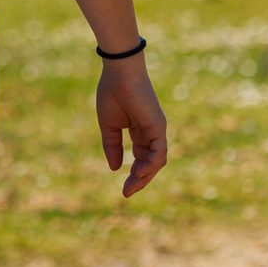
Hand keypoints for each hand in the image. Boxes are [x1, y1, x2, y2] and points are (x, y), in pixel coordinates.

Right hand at [97, 56, 167, 196]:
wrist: (119, 73)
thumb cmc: (112, 93)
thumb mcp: (108, 125)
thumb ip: (112, 146)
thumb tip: (115, 168)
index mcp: (140, 131)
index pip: (141, 158)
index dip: (133, 174)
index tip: (123, 188)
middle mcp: (152, 133)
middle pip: (151, 163)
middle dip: (139, 180)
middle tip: (126, 193)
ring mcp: (157, 130)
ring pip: (157, 161)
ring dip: (145, 175)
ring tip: (131, 186)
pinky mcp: (158, 127)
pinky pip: (159, 151)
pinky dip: (150, 164)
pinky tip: (137, 172)